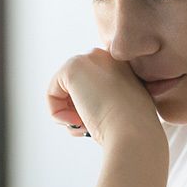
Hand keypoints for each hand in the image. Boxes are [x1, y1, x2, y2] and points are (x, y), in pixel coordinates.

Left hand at [47, 48, 162, 145]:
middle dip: (78, 110)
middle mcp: (106, 56)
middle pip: (77, 87)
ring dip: (69, 114)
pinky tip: (76, 122)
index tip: (102, 123)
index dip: (92, 109)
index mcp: (122, 65)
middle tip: (89, 126)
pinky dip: (58, 114)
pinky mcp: (72, 68)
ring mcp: (89, 59)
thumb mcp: (125, 108)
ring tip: (85, 127)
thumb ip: (108, 100)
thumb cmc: (132, 128)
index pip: (93, 86)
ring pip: (63, 91)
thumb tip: (84, 108)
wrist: (134, 130)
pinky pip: (52, 93)